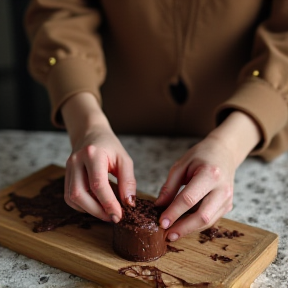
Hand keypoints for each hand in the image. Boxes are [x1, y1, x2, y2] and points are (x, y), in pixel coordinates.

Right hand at [61, 92, 135, 222]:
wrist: (91, 134)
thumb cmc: (110, 146)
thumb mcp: (124, 159)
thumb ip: (128, 181)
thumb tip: (129, 203)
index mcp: (92, 154)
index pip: (98, 184)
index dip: (108, 203)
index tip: (119, 215)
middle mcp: (76, 161)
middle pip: (80, 194)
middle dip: (97, 210)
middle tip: (113, 217)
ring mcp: (68, 168)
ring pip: (72, 197)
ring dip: (89, 210)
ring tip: (106, 212)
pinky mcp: (66, 175)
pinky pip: (69, 197)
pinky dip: (82, 206)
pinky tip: (95, 205)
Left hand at [155, 111, 260, 240]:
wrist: (223, 152)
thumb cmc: (201, 156)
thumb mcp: (181, 165)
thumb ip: (169, 186)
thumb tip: (159, 206)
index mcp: (210, 174)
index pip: (189, 199)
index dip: (174, 212)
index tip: (161, 222)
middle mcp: (222, 188)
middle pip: (202, 216)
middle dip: (183, 228)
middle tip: (167, 234)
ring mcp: (228, 198)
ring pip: (208, 222)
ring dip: (189, 229)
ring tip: (173, 233)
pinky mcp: (228, 205)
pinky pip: (211, 219)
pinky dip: (197, 224)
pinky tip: (184, 225)